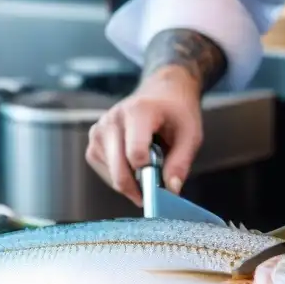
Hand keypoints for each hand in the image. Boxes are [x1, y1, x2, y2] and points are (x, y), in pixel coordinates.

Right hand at [86, 66, 203, 205]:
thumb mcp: (190, 134)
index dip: (149, 174)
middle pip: (119, 169)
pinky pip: (104, 171)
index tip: (162, 182)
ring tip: (148, 165)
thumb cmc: (176, 112)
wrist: (162, 92)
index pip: (135, 153)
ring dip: (130, 181)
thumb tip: (170, 190)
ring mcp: (100, 129)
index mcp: (138, 111)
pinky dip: (120, 175)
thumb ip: (180, 162)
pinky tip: (134, 164)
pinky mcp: (94, 140)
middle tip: (156, 191)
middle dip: (139, 186)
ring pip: (111, 174)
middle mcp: (113, 119)